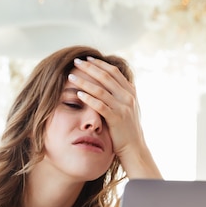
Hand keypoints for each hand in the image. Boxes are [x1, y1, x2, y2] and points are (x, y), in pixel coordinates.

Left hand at [72, 57, 161, 178]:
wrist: (134, 148)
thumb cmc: (126, 129)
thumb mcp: (127, 108)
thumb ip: (119, 95)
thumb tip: (108, 84)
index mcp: (130, 91)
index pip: (114, 71)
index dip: (99, 64)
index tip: (87, 58)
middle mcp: (128, 97)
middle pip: (106, 76)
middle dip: (89, 67)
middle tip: (76, 61)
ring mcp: (122, 107)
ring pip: (100, 89)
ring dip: (84, 81)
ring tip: (71, 76)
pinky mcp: (116, 118)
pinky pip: (100, 105)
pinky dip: (88, 98)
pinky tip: (78, 94)